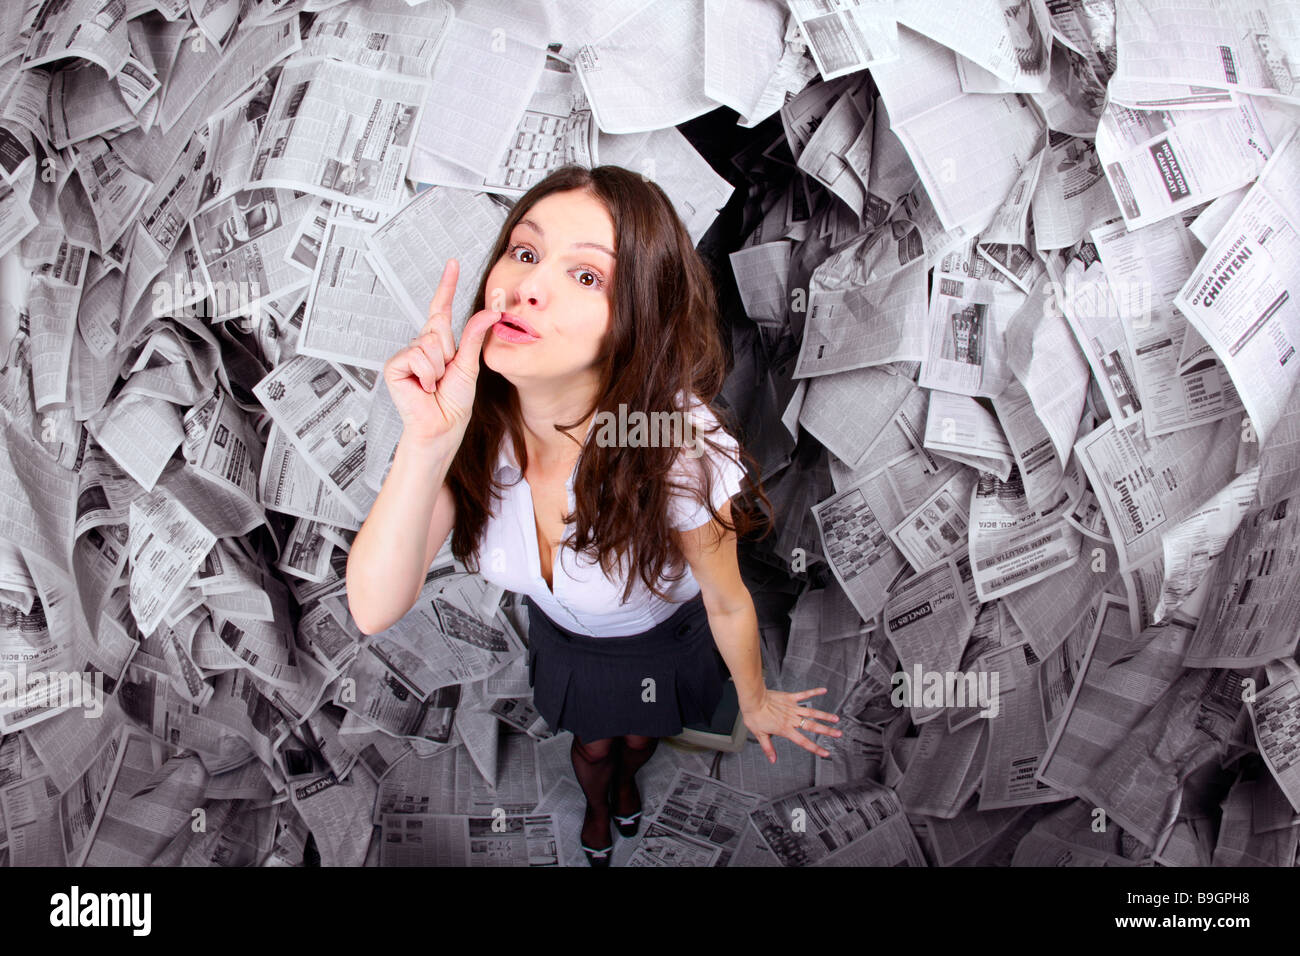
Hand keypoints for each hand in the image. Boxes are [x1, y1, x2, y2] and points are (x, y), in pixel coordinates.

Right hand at [383, 258, 502, 442]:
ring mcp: (407, 354)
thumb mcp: (469, 364)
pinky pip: (417, 355)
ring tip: (433, 383)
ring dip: (438, 367)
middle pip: (439, 326)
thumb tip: (490, 311)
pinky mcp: (395, 365)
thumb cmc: (454, 401)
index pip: (442, 308)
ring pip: (429, 342)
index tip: (453, 263)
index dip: (447, 285)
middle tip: (444, 374)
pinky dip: (426, 372)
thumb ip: (474, 336)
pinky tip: (422, 386)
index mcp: (440, 343)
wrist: (443, 426)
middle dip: (448, 352)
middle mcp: (422, 344)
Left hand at [742, 687, 841, 763]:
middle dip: (827, 731)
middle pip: (813, 726)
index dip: (816, 748)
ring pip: (812, 712)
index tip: (826, 753)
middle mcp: (792, 719)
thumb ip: (768, 748)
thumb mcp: (759, 735)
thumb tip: (773, 760)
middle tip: (839, 734)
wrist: (753, 699)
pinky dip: (814, 692)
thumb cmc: (754, 716)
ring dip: (824, 715)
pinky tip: (823, 690)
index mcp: (786, 730)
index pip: (803, 742)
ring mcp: (792, 708)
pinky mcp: (790, 697)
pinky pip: (804, 694)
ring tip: (836, 718)